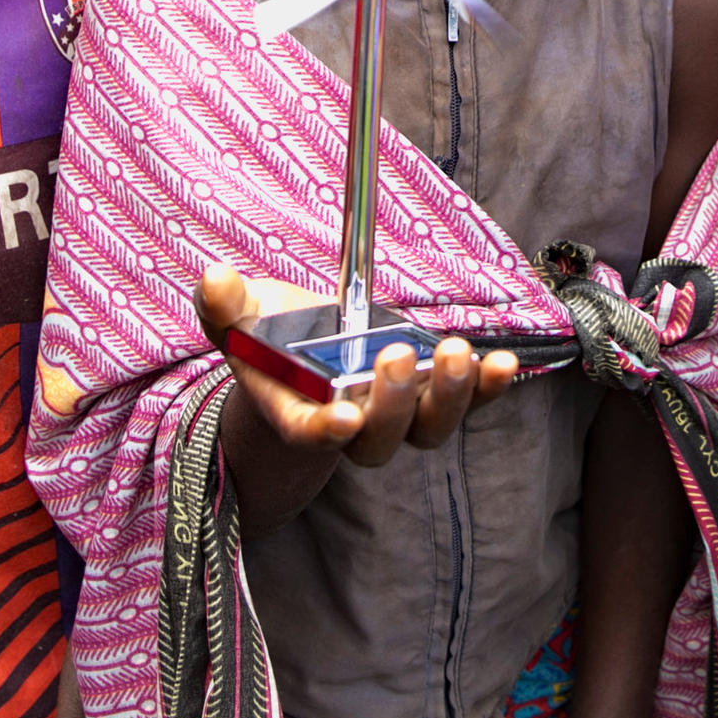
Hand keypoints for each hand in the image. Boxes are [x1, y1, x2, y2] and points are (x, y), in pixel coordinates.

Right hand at [195, 263, 515, 464]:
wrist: (302, 350)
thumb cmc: (267, 335)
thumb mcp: (240, 317)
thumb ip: (226, 305)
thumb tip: (214, 279)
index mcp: (295, 411)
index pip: (309, 434)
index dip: (327, 432)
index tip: (343, 418)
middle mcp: (349, 424)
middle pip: (376, 439)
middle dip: (391, 403)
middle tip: (396, 355)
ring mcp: (395, 415)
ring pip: (426, 429)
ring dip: (448, 398)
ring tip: (460, 354)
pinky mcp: (429, 394)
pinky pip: (466, 403)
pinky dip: (487, 387)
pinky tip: (503, 362)